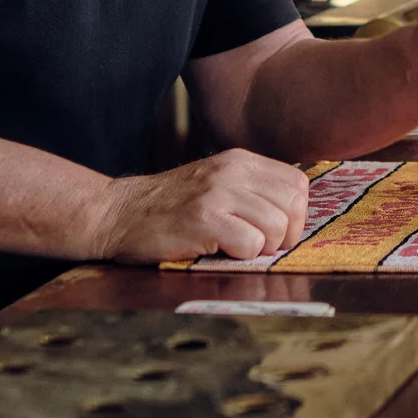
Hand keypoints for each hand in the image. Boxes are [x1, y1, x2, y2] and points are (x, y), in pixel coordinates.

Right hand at [85, 148, 309, 262]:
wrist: (120, 213)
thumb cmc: (171, 206)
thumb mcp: (217, 182)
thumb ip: (252, 189)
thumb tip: (294, 214)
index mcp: (241, 161)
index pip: (297, 184)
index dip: (296, 214)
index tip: (277, 231)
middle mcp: (234, 171)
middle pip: (293, 206)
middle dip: (285, 235)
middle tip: (260, 245)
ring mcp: (218, 193)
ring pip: (277, 226)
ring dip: (262, 247)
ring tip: (236, 247)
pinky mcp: (204, 219)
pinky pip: (251, 244)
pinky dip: (242, 256)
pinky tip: (220, 251)